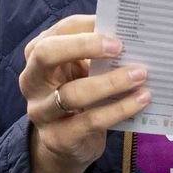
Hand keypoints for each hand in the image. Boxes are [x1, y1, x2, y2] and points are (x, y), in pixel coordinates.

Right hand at [18, 15, 150, 172]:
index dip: (86, 28)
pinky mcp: (58, 137)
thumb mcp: (81, 69)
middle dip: (84, 46)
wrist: (66, 143)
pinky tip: (140, 100)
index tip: (116, 29)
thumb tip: (130, 35)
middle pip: (47, 55)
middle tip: (120, 47)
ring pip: (73, 93)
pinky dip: (119, 109)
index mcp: (36, 55)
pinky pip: (91, 120)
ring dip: (111, 82)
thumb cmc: (78, 93)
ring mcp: (41, 111)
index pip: (57, 32)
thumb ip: (96, 53)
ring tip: (140, 75)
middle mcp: (32, 81)